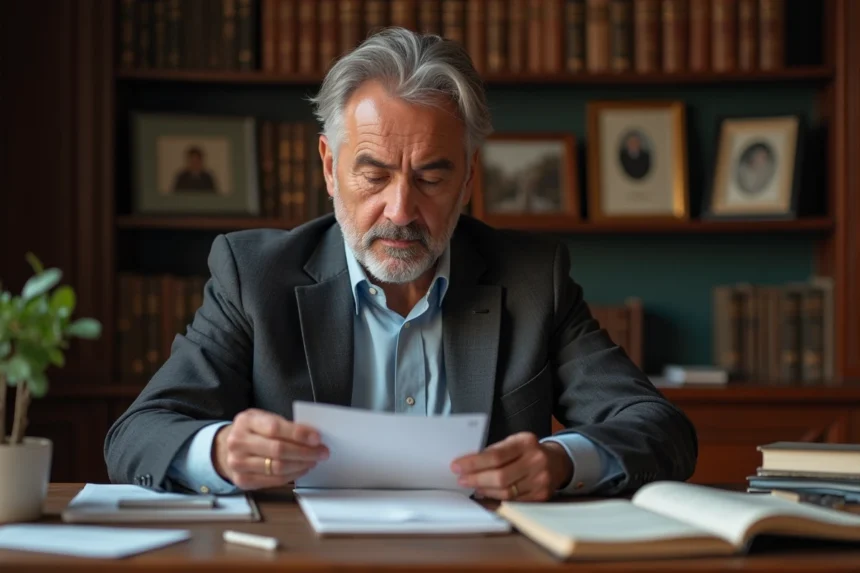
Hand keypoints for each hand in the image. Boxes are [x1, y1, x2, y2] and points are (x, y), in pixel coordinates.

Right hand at [213, 408, 328, 489]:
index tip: (317, 438)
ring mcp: (238, 463)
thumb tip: (312, 435)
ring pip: (277, 467)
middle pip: (278, 450)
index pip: (275, 428)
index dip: (299, 434)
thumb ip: (284, 425)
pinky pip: (273, 480)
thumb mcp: (263, 418)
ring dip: (301, 465)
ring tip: (314, 460)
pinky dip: (292, 475)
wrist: (225, 448)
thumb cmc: (252, 431)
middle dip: (305, 452)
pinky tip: (302, 469)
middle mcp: (238, 442)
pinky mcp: (242, 480)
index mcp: (246, 421)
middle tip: (322, 452)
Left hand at [450, 433, 572, 500]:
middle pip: (500, 476)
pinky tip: (486, 493)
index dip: (474, 463)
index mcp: (526, 442)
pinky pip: (513, 501)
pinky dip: (496, 498)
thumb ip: (494, 451)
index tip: (457, 466)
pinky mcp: (541, 495)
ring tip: (472, 486)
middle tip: (461, 479)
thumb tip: (468, 464)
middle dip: (476, 479)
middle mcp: (536, 461)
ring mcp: (540, 480)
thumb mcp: (514, 442)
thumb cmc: (528, 451)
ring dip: (484, 490)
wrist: (557, 462)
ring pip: (506, 492)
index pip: (495, 455)